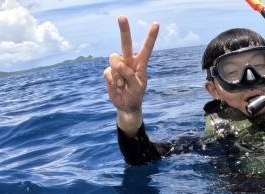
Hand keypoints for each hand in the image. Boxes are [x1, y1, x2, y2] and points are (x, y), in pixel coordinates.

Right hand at [103, 16, 158, 134]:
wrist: (126, 105)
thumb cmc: (135, 94)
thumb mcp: (138, 86)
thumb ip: (130, 74)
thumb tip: (119, 64)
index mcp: (140, 63)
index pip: (146, 48)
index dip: (151, 37)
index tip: (156, 24)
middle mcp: (129, 61)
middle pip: (125, 43)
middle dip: (124, 29)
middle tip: (121, 17)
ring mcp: (118, 66)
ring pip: (114, 59)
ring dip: (118, 73)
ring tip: (123, 84)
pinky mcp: (109, 72)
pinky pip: (108, 72)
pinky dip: (112, 81)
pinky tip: (117, 87)